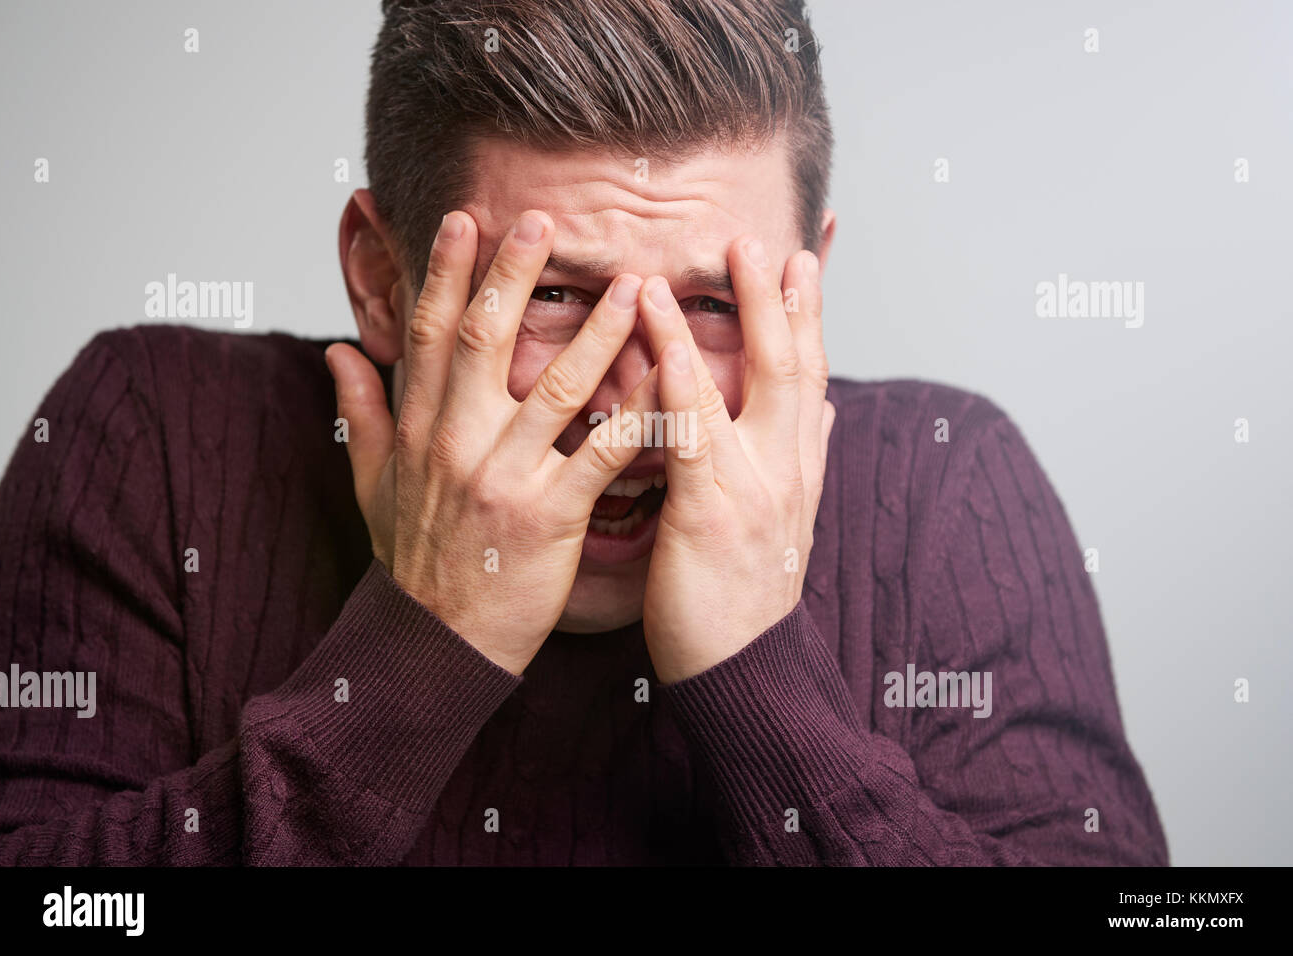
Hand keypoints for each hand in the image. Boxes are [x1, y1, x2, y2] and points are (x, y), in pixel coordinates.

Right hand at [325, 210, 656, 674]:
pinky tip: (669, 379)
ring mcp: (503, 477)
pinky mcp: (549, 515)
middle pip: (487, 340)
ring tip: (634, 285)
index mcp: (419, 429)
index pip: (430, 334)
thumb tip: (338, 352)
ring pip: (557, 386)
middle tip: (544, 218)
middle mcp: (456, 442)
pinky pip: (602, 453)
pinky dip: (637, 414)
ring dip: (599, 330)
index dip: (446, 273)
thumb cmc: (414, 563)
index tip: (465, 220)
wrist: (436, 643)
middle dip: (514, 274)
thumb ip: (359, 414)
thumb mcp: (371, 487)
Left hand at [638, 238, 834, 683]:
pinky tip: (667, 336)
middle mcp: (790, 467)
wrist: (745, 670)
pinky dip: (683, 378)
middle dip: (784, 297)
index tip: (805, 257)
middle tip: (765, 236)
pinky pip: (697, 433)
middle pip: (795, 364)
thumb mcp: (788, 520)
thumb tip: (831, 412)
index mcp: (802, 467)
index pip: (812, 375)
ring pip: (753, 384)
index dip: (810, 314)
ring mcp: (757, 485)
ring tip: (723, 255)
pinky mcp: (712, 510)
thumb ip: (806, 458)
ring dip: (740, 314)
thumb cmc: (747, 596)